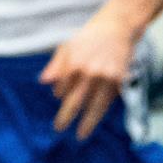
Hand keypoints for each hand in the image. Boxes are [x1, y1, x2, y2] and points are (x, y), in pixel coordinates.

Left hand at [40, 11, 138, 139]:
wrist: (117, 27)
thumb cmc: (89, 37)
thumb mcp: (68, 46)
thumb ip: (55, 65)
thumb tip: (43, 82)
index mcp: (73, 63)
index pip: (62, 89)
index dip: (60, 95)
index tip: (60, 99)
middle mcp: (88, 72)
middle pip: (75, 102)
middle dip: (66, 117)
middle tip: (59, 129)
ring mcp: (105, 77)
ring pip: (95, 106)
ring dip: (88, 123)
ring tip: (81, 135)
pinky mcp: (118, 80)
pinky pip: (108, 100)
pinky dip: (101, 110)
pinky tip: (96, 118)